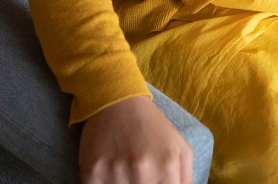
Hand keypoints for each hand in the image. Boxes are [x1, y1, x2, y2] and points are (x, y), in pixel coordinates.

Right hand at [79, 95, 193, 183]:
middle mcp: (142, 170)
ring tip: (125, 174)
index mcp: (167, 165)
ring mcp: (116, 172)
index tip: (155, 183)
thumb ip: (186, 179)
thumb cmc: (152, 127)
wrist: (118, 102)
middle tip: (140, 177)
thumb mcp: (180, 148)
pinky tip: (109, 175)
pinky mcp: (92, 172)